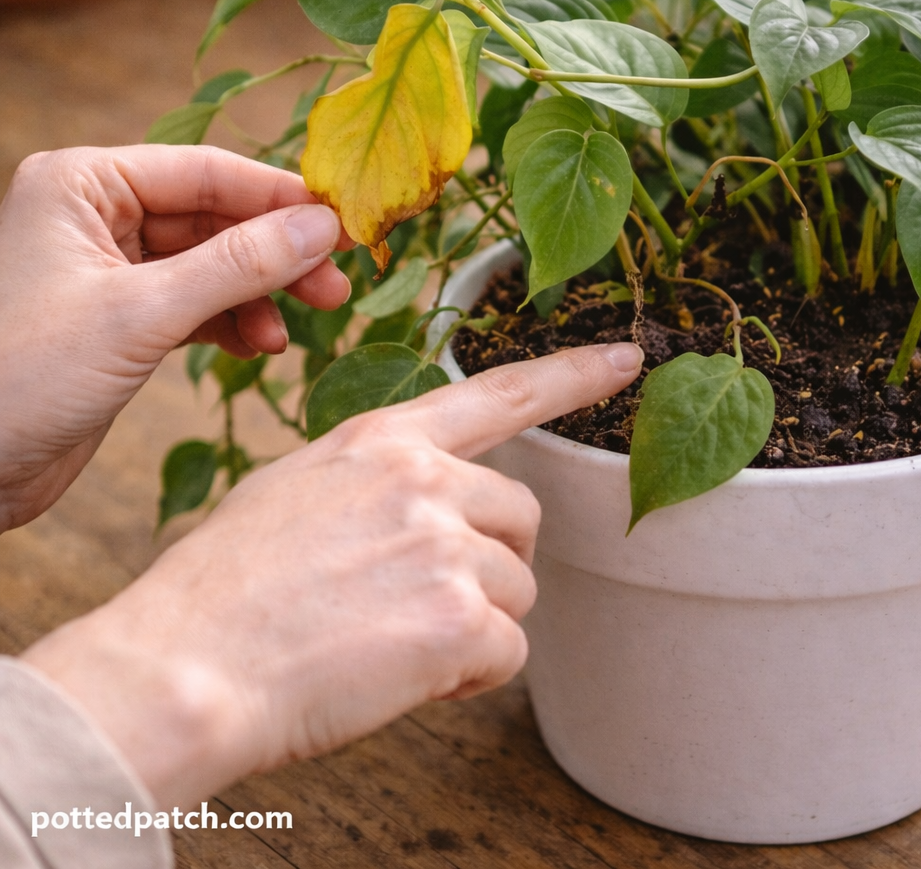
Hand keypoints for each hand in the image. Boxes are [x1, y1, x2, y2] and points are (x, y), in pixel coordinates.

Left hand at [0, 145, 351, 530]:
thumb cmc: (21, 375)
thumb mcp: (141, 314)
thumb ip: (238, 266)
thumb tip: (322, 226)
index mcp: (84, 184)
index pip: (207, 172)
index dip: (280, 198)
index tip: (344, 224)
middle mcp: (97, 216)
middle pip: (216, 220)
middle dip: (276, 257)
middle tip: (335, 289)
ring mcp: (111, 270)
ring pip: (211, 267)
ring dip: (258, 298)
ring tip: (290, 337)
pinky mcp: (122, 320)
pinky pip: (195, 306)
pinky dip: (230, 325)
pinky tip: (255, 349)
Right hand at [21, 343, 642, 809]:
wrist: (182, 665)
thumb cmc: (224, 591)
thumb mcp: (297, 493)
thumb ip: (377, 485)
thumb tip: (428, 512)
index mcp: (382, 440)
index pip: (497, 395)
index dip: (569, 377)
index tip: (624, 360)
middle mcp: (423, 476)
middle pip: (520, 517)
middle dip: (489, 562)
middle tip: (420, 601)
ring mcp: (444, 540)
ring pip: (517, 590)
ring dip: (473, 624)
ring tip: (390, 640)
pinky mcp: (458, 614)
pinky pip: (508, 650)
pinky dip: (468, 673)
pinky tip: (403, 674)